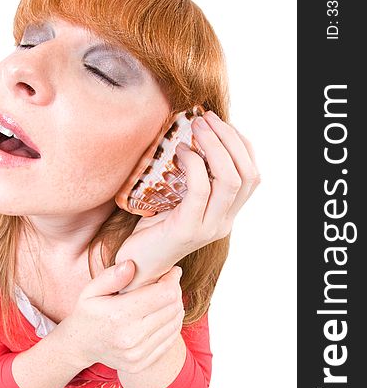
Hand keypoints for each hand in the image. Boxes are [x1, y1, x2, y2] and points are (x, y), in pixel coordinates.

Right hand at [63, 261, 184, 373]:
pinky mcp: (142, 363)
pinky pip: (170, 339)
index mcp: (118, 315)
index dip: (171, 279)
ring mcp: (137, 353)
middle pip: (173, 308)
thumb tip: (132, 265)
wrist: (79, 345)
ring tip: (166, 297)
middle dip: (175, 291)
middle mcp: (130, 337)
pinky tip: (164, 314)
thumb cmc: (88, 311)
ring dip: (176, 307)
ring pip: (175, 323)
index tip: (170, 271)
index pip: (163, 294)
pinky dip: (172, 324)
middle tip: (169, 282)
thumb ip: (111, 276)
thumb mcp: (91, 289)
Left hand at [115, 110, 260, 290]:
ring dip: (214, 146)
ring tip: (196, 127)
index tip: (219, 123)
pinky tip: (180, 152)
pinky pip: (200, 190)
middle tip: (206, 118)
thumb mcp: (178, 203)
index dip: (241, 145)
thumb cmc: (151, 231)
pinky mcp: (187, 230)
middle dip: (229, 139)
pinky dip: (193, 164)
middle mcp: (224, 223)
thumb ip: (192, 182)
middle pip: (247, 174)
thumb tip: (191, 141)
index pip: (252, 176)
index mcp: (226, 215)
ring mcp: (208, 228)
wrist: (135, 268)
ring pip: (230, 180)